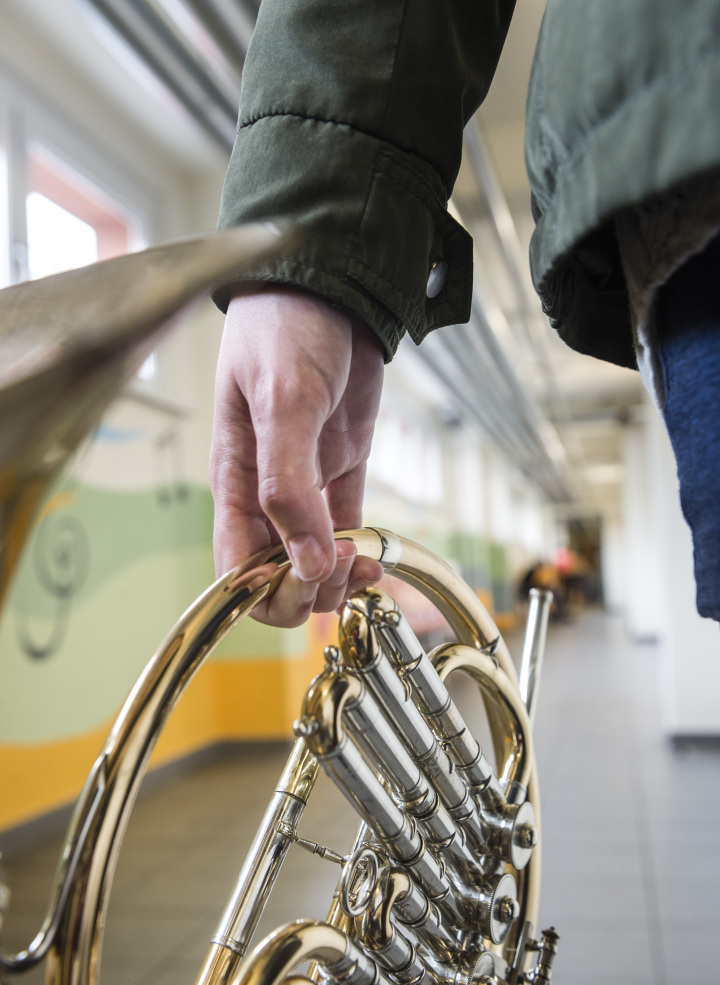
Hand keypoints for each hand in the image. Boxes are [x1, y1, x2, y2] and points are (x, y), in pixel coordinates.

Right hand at [210, 285, 384, 625]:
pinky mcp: (339, 467)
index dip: (267, 591)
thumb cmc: (288, 325)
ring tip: (365, 562)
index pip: (235, 568)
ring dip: (337, 577)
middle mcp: (264, 490)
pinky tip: (375, 555)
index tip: (307, 579)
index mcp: (234, 480)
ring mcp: (304, 481)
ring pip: (310, 561)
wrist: (331, 283)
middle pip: (273, 576)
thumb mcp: (282, 401)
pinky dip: (360, 551)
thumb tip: (305, 563)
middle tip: (342, 569)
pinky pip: (345, 528)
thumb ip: (286, 485)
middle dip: (306, 591)